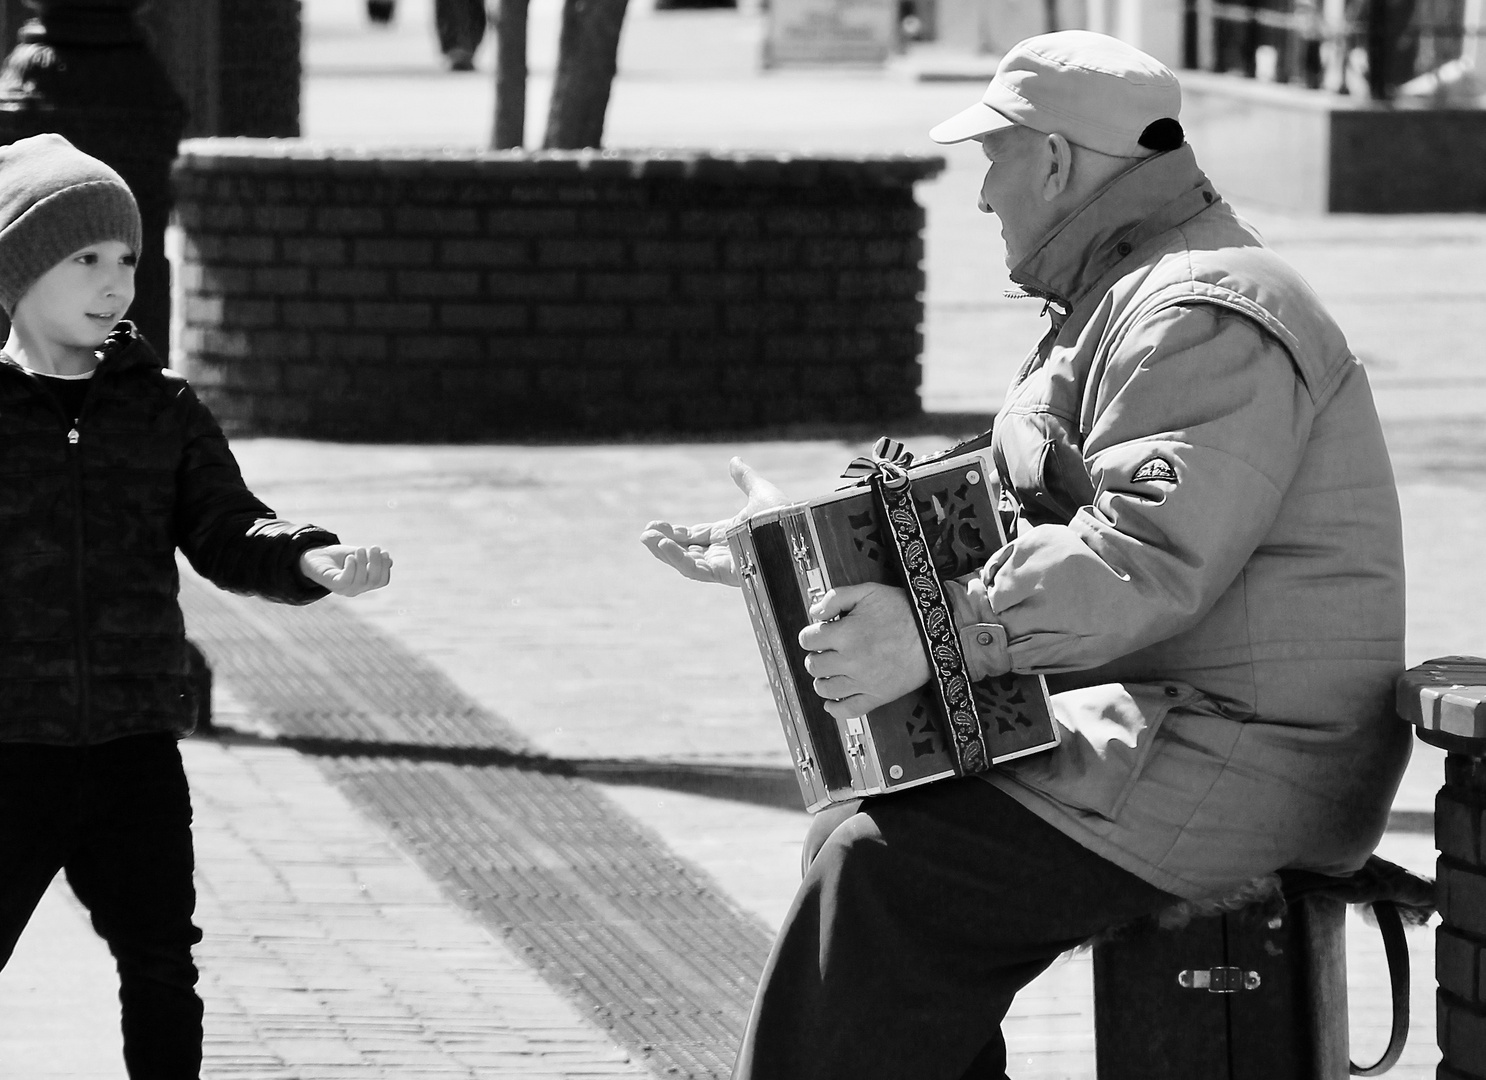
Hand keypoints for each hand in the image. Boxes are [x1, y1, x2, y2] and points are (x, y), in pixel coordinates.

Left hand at [300, 545, 392, 596]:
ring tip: (360, 549)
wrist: (314, 557)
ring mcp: (345, 589)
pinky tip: (350, 557)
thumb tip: (390, 561)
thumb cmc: (337, 557)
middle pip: (374, 580)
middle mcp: (356, 589)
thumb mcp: (358, 555)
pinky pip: (346, 580)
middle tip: (374, 548)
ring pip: (362, 580)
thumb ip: (372, 559)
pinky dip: (351, 568)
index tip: (384, 552)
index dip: (386, 567)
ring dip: (364, 562)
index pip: (382, 580)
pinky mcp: (333, 584)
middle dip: (377, 563)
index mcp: (364, 583)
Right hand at [640, 457, 788, 586]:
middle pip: (687, 552)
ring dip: (666, 552)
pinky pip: (697, 570)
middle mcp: (726, 553)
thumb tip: (734, 460)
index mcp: (730, 535)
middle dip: (664, 544)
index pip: (695, 537)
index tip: (653, 526)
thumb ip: (744, 479)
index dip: (673, 532)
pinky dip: (678, 558)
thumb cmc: (788, 515)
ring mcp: (726, 566)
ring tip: (647, 539)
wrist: (801, 529)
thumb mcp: (760, 493)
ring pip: (687, 564)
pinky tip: (663, 545)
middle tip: (645, 534)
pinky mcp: (728, 574)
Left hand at [798, 583, 930, 717]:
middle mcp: (851, 660)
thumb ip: (836, 597)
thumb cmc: (906, 610)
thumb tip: (815, 611)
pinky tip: (832, 700)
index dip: (810, 634)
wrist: (936, 631)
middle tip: (826, 650)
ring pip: (824, 689)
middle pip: (813, 665)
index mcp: (846, 634)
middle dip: (816, 655)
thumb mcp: (869, 591)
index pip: (807, 640)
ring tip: (831, 670)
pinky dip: (835, 708)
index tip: (817, 634)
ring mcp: (864, 682)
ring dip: (823, 679)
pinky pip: (848, 710)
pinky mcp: (878, 696)